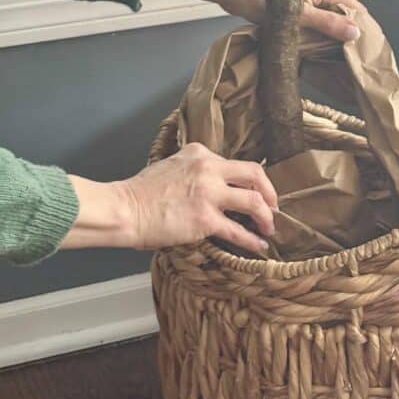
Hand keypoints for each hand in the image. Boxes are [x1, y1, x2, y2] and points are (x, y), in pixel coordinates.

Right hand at [61, 143, 276, 253]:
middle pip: (254, 175)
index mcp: (199, 153)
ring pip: (253, 201)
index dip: (250, 179)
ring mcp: (209, 193)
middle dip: (269, 192)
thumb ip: (194, 171)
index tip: (256, 191)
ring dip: (266, 216)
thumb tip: (211, 186)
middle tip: (273, 206)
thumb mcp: (171, 166)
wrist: (125, 209)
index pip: (235, 163)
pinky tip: (259, 245)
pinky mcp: (206, 219)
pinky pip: (238, 230)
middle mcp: (209, 168)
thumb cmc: (141, 193)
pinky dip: (252, 240)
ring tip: (269, 228)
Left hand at [145, 0, 365, 41]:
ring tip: (337, 59)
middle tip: (353, 61)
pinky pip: (312, 20)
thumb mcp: (298, 15)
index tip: (367, 50)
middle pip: (342, 14)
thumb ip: (327, 24)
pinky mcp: (293, 4)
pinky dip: (316, 33)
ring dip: (330, 36)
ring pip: (327, 18)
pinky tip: (315, 49)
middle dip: (348, 35)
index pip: (355, 8)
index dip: (363, 28)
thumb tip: (356, 33)